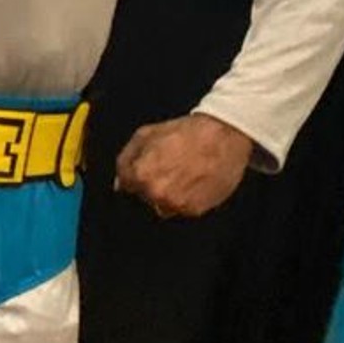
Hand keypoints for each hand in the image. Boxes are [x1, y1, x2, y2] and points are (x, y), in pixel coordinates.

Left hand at [115, 114, 253, 219]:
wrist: (223, 135)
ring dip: (168, 196)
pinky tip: (194, 182)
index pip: (125, 186)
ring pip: (163, 206)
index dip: (135, 176)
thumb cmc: (186, 132)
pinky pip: (183, 210)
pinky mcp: (195, 210)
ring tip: (183, 175)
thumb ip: (126, 159)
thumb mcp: (146, 134)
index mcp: (141, 175)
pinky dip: (186, 199)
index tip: (147, 169)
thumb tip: (120, 183)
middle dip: (151, 186)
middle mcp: (156, 194)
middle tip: (169, 169)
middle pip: (144, 198)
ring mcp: (176, 204)